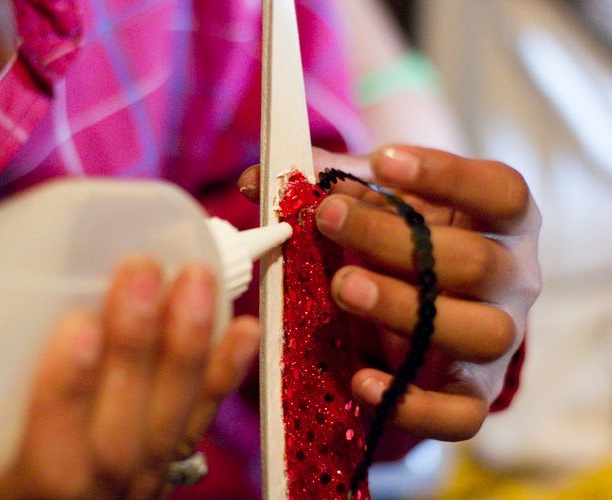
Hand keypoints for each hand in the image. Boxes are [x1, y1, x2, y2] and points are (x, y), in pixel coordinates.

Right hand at [0, 256, 259, 497]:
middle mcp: (96, 488)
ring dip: (189, 346)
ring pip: (173, 420)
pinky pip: (204, 421)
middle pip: (125, 429)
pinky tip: (243, 329)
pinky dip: (226, 374)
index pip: (49, 449)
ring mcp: (144, 476)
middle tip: (142, 272)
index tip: (75, 325)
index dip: (66, 389)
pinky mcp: (172, 459)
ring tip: (196, 280)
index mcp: (32, 488)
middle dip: (137, 348)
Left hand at [239, 145, 540, 442]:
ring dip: (404, 308)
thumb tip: (253, 179)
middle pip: (477, 261)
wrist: (431, 313)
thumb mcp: (382, 207)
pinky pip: (463, 414)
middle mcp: (514, 279)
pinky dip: (414, 404)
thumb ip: (329, 186)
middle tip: (329, 218)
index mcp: (501, 222)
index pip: (500, 192)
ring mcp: (499, 339)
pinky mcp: (474, 393)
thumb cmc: (408, 244)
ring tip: (342, 286)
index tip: (382, 160)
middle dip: (396, 241)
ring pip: (479, 331)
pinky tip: (360, 380)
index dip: (447, 175)